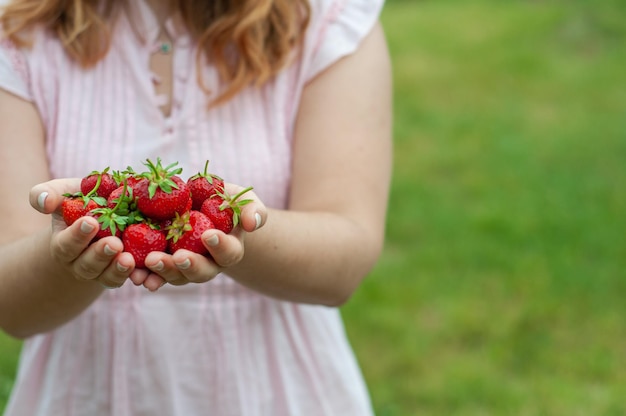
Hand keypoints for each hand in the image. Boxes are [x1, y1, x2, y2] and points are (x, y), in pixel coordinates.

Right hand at [29, 178, 134, 288]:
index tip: (91, 222)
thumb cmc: (83, 201)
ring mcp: (103, 271)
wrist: (107, 214)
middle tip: (114, 243)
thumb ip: (49, 194)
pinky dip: (139, 276)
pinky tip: (147, 271)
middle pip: (88, 265)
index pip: (66, 244)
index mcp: (64, 245)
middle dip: (101, 254)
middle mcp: (81, 263)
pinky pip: (131, 279)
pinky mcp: (125, 272)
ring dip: (118, 270)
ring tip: (129, 259)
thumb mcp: (66, 193)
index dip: (77, 236)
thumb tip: (43, 202)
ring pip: (108, 277)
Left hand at [128, 183, 266, 290]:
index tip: (209, 235)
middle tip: (178, 257)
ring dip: (163, 272)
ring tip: (149, 263)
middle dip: (189, 266)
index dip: (220, 246)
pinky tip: (134, 273)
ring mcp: (184, 266)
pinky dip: (145, 275)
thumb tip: (252, 223)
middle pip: (201, 272)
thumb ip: (252, 209)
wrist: (199, 206)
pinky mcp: (163, 263)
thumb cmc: (224, 202)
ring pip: (176, 276)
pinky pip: (154, 273)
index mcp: (229, 250)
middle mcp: (208, 264)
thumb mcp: (240, 200)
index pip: (228, 252)